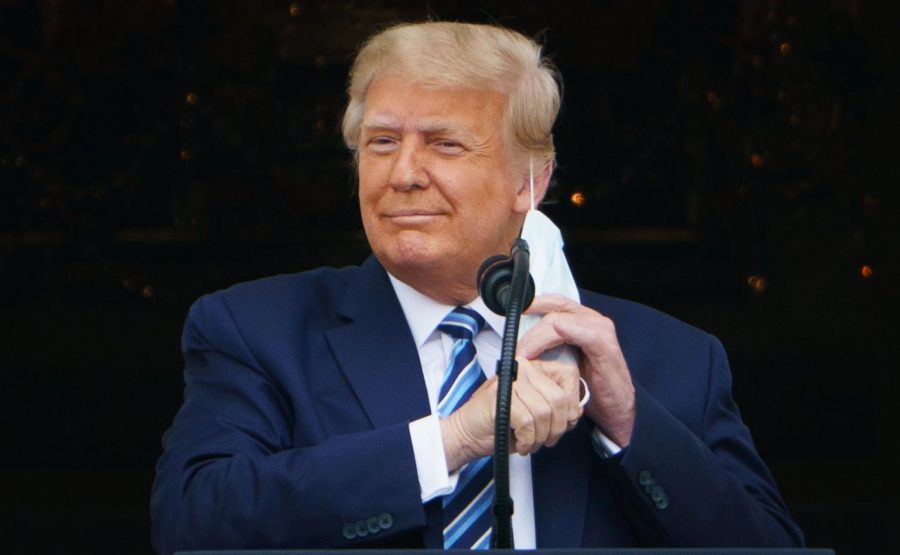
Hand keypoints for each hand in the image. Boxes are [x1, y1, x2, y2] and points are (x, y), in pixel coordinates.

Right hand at [440, 357, 581, 471]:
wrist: (467, 433)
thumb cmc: (504, 425)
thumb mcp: (538, 412)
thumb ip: (558, 406)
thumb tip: (576, 411)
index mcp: (534, 367)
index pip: (569, 375)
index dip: (572, 403)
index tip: (565, 422)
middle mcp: (522, 367)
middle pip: (559, 398)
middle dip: (557, 427)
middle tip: (547, 440)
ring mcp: (511, 380)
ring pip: (544, 412)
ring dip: (541, 436)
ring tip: (531, 442)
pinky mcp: (501, 397)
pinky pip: (528, 422)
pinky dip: (528, 440)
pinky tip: (521, 444)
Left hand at [518, 294, 635, 446]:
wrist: (614, 408)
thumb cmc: (589, 385)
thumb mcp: (564, 360)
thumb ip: (549, 345)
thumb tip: (517, 343)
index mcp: (581, 320)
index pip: (554, 302)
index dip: (533, 304)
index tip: (510, 312)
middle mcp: (592, 320)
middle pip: (554, 312)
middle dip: (530, 328)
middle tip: (513, 349)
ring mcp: (601, 332)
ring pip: (562, 322)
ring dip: (538, 337)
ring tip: (523, 354)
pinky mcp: (607, 348)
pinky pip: (586, 334)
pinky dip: (570, 330)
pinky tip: (557, 329)